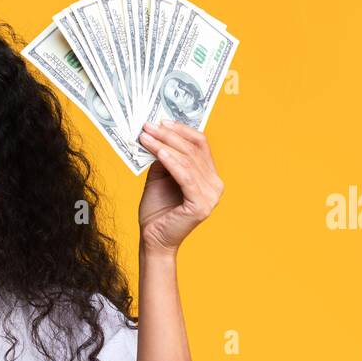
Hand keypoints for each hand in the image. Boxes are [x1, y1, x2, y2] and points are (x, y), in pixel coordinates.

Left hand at [136, 119, 224, 254]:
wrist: (153, 239)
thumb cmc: (157, 211)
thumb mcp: (159, 177)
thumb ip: (164, 157)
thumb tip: (158, 133)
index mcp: (209, 176)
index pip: (200, 145)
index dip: (181, 130)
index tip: (160, 121)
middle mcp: (215, 184)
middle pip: (193, 150)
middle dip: (169, 135)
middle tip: (148, 125)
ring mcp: (211, 196)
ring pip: (188, 160)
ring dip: (165, 145)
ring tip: (146, 136)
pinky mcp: (201, 205)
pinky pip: (185, 177)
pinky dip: (171, 162)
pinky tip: (158, 152)